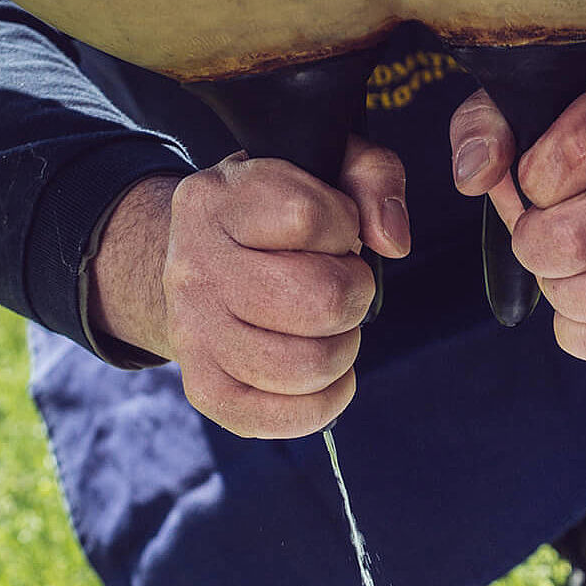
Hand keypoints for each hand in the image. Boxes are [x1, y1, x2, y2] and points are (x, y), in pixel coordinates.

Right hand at [89, 137, 409, 437]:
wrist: (198, 259)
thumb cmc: (275, 212)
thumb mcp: (321, 167)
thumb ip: (372, 177)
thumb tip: (392, 241)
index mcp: (217, 200)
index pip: (305, 217)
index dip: (344, 225)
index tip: (336, 230)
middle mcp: (194, 267)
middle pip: (318, 302)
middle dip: (355, 294)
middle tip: (343, 285)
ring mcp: (193, 332)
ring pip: (305, 365)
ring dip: (343, 349)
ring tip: (330, 326)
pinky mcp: (203, 387)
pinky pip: (282, 419)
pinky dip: (325, 404)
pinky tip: (328, 375)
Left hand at [450, 85, 585, 366]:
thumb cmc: (570, 156)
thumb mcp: (519, 119)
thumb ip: (483, 130)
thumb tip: (477, 173)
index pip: (579, 151)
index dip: (534, 178)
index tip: (536, 182)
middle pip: (581, 239)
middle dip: (535, 249)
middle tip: (540, 239)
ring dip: (561, 295)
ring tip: (563, 273)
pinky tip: (577, 314)